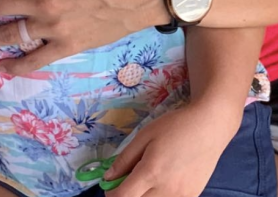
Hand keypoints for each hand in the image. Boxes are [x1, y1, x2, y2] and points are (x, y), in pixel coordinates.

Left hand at [104, 105, 237, 196]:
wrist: (208, 128)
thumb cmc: (173, 127)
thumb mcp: (143, 136)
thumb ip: (125, 159)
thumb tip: (108, 177)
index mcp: (151, 173)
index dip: (112, 195)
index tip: (110, 187)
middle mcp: (168, 190)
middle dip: (128, 196)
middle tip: (127, 181)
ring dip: (144, 196)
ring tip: (145, 180)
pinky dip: (160, 196)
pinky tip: (161, 183)